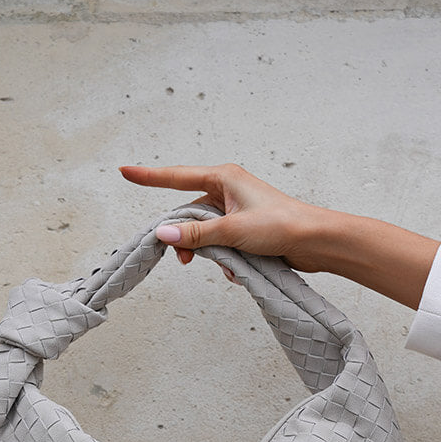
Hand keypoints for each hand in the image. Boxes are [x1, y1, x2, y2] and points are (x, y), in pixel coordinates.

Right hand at [120, 162, 439, 308]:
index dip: (149, 178)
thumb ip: (195, 234)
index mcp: (223, 178)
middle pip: (189, 212)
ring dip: (210, 252)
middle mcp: (228, 189)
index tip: (124, 172)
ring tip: (226, 266)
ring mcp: (237, 209)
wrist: (316, 241)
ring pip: (205, 232)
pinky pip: (222, 242)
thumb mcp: (231, 231)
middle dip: (186, 238)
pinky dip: (225, 257)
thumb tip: (163, 233)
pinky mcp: (246, 228)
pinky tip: (239, 269)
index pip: (176, 177)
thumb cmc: (280, 226)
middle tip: (183, 259)